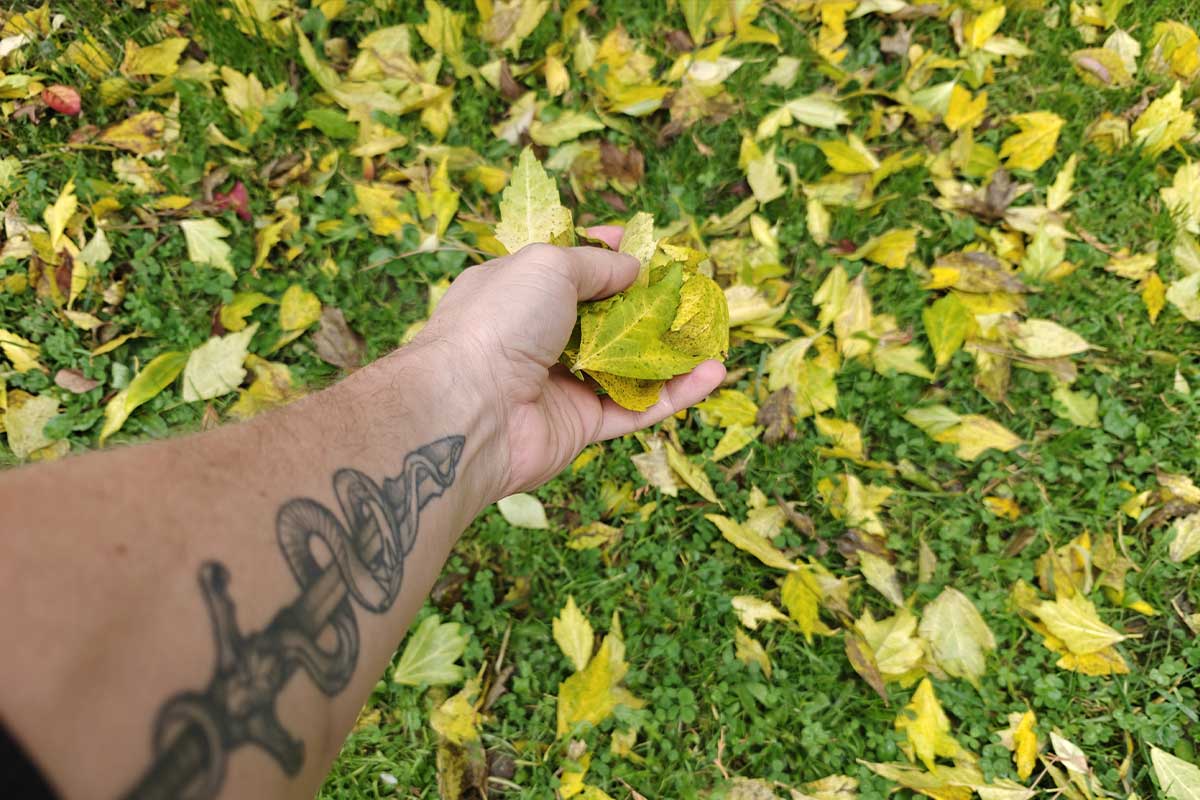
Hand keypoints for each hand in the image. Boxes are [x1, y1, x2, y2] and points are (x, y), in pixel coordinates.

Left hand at [412, 227, 725, 497]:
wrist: (469, 409)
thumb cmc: (499, 322)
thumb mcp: (548, 266)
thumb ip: (595, 264)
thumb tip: (633, 267)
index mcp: (517, 292)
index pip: (567, 270)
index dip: (604, 256)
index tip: (642, 247)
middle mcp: (537, 337)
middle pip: (603, 320)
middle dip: (646, 307)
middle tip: (690, 294)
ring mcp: (559, 384)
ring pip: (625, 367)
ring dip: (669, 352)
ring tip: (711, 334)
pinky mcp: (578, 427)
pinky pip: (634, 409)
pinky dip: (674, 394)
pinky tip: (712, 374)